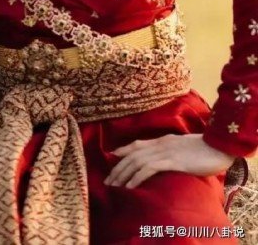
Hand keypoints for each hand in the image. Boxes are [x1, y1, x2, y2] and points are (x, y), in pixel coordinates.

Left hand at [105, 133, 234, 188]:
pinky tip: (130, 186)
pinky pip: (148, 169)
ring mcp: (165, 152)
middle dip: (118, 168)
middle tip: (107, 180)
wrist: (219, 146)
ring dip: (123, 174)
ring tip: (114, 186)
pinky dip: (137, 177)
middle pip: (132, 155)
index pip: (137, 144)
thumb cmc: (206, 149)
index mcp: (163, 140)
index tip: (111, 157)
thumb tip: (167, 160)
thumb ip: (172, 151)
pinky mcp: (172, 161)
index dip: (123, 150)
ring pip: (136, 162)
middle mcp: (160, 144)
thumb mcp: (184, 148)